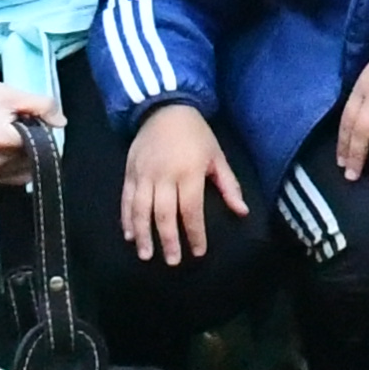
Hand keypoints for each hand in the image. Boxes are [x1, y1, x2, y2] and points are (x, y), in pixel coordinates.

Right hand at [121, 102, 245, 263]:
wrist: (165, 108)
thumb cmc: (196, 134)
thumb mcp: (217, 156)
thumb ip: (228, 185)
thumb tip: (242, 212)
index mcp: (189, 172)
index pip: (191, 210)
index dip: (195, 233)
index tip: (198, 252)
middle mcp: (164, 175)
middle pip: (164, 215)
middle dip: (168, 240)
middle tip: (173, 261)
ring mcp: (144, 174)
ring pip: (141, 210)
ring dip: (143, 235)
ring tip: (146, 255)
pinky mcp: (130, 171)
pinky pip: (126, 199)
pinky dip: (126, 219)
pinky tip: (130, 235)